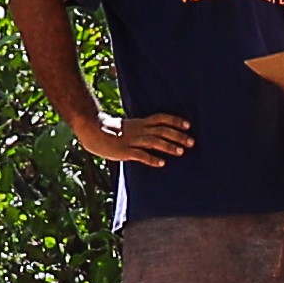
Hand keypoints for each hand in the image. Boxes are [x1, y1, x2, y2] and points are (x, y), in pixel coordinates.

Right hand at [77, 110, 194, 166]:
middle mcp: (138, 130)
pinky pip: (140, 155)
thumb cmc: (112, 131)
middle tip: (192, 142)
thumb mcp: (130, 126)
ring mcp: (131, 140)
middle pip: (161, 130)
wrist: (91, 130)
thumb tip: (158, 135)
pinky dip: (152, 159)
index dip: (175, 121)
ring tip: (181, 152)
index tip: (188, 125)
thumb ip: (142, 129)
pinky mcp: (124, 151)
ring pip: (153, 141)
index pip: (161, 118)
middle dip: (177, 135)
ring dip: (168, 146)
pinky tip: (161, 163)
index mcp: (140, 123)